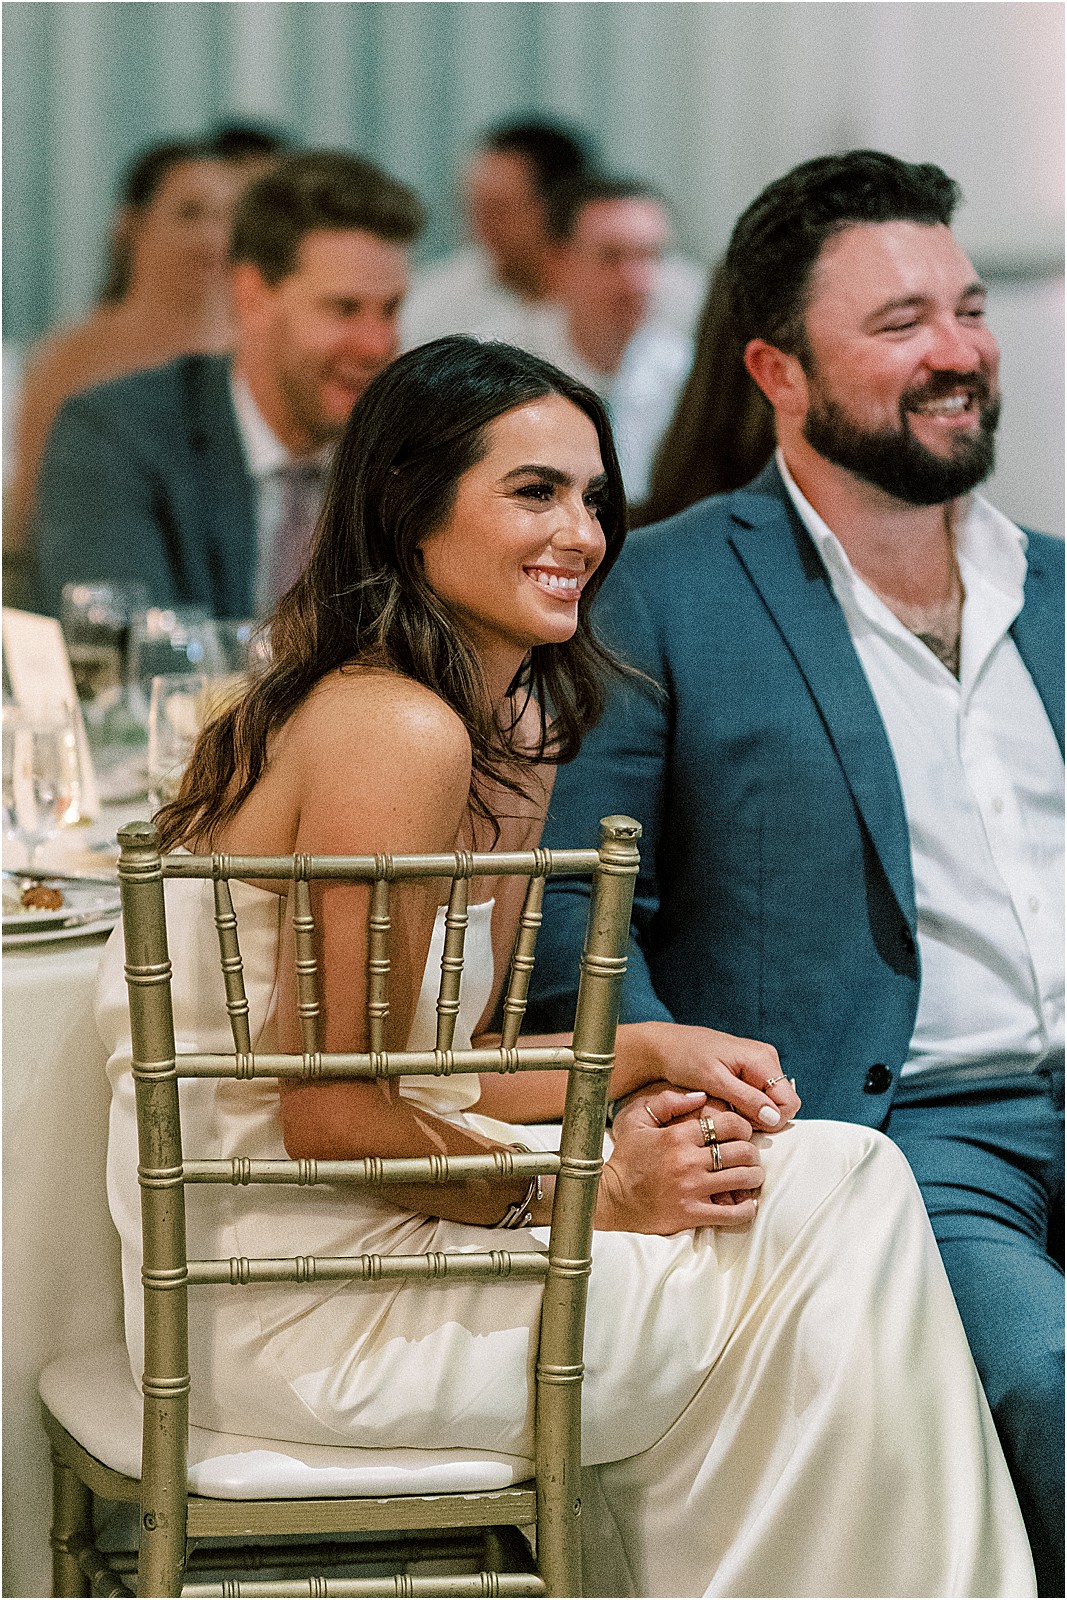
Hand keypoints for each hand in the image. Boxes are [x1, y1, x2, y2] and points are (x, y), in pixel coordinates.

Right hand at [598, 1085, 763, 1233]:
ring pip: (744, 1179)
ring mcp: (692, 1189)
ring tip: (749, 1177)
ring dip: (753, 1177)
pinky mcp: (693, 1214)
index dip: (743, 1127)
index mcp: (678, 1136)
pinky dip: (746, 1208)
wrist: (612, 1198)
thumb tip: (701, 1096)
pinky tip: (743, 1203)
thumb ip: (668, 1102)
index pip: (729, 1124)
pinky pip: (734, 1213)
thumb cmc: (627, 1158)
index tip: (740, 1134)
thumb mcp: (638, 1120)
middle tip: (748, 1156)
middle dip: (752, 1153)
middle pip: (743, 1152)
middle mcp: (688, 1161)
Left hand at [617, 1021, 800, 1130]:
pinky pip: (757, 1095)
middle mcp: (765, 1058)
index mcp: (762, 1058)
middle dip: (760, 1117)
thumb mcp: (714, 1081)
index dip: (770, 1120)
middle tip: (729, 1114)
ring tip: (722, 1105)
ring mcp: (757, 1063)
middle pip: (781, 1104)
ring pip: (769, 1102)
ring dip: (750, 1112)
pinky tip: (722, 1101)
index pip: (788, 1103)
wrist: (664, 1046)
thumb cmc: (685, 1059)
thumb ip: (746, 1099)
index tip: (742, 1122)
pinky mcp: (747, 1069)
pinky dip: (743, 1104)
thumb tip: (774, 1118)